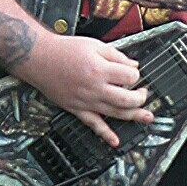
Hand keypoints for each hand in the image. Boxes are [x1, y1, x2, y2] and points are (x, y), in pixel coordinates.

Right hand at [33, 33, 152, 146]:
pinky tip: (115, 141)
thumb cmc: (64, 51)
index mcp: (100, 69)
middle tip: (143, 93)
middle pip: (127, 99)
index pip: (130, 76)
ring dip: (134, 116)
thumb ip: (116, 55)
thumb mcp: (94, 45)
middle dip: (140, 97)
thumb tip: (133, 64)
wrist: (40, 59)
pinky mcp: (77, 109)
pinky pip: (93, 124)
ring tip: (146, 117)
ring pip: (116, 113)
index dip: (135, 74)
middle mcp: (95, 88)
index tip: (132, 72)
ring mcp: (86, 101)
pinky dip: (105, 134)